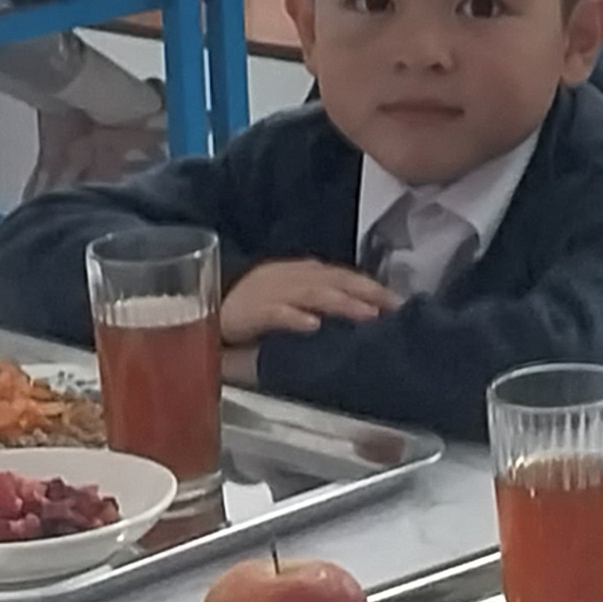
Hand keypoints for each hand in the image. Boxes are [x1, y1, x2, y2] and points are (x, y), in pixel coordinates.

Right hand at [218, 258, 398, 342]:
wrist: (203, 307)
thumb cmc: (254, 308)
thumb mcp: (291, 299)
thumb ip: (321, 301)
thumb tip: (365, 313)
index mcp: (302, 274)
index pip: (343, 276)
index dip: (372, 287)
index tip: (399, 303)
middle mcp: (290, 278)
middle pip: (334, 281)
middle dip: (366, 293)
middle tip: (392, 307)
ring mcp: (269, 292)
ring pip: (311, 294)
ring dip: (342, 303)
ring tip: (367, 315)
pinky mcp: (248, 312)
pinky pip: (274, 313)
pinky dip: (294, 318)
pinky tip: (313, 327)